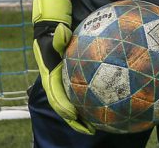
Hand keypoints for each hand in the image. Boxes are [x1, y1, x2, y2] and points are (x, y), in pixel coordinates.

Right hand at [31, 0, 93, 134]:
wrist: (52, 28)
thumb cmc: (54, 30)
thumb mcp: (55, 32)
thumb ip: (58, 35)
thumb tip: (62, 30)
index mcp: (50, 75)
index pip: (55, 96)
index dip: (63, 107)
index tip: (74, 115)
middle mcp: (57, 82)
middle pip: (65, 106)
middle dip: (76, 120)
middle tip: (90, 129)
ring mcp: (64, 82)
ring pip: (73, 102)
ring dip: (84, 115)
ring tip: (99, 125)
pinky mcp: (72, 79)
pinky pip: (81, 92)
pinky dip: (91, 101)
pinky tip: (108, 106)